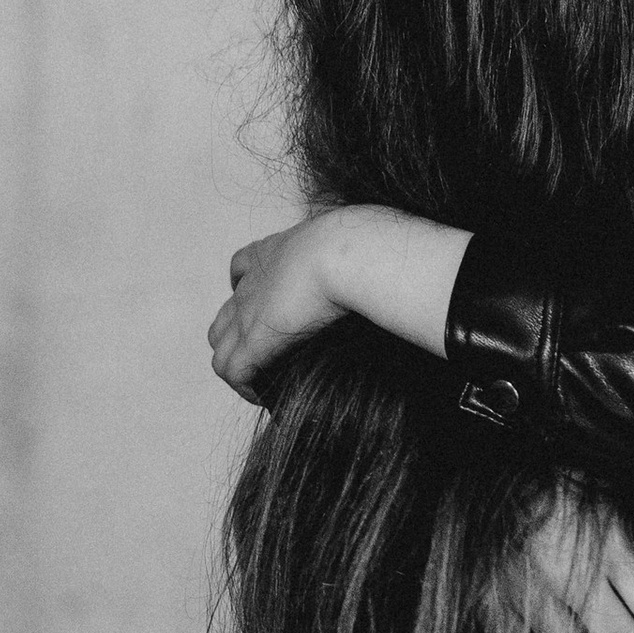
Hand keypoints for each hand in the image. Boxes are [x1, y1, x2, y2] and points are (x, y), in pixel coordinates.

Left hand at [209, 206, 469, 391]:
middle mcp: (255, 280)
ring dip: (242, 363)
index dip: (254, 291)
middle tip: (275, 355)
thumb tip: (413, 257)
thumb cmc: (371, 241)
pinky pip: (232, 372)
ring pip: (220, 343)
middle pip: (226, 311)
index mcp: (277, 250)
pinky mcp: (254, 340)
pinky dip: (247, 386)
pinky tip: (270, 396)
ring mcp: (249, 310)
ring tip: (269, 381)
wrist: (354, 252)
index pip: (244, 268)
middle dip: (241, 334)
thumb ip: (374, 250)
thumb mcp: (365, 236)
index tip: (277, 309)